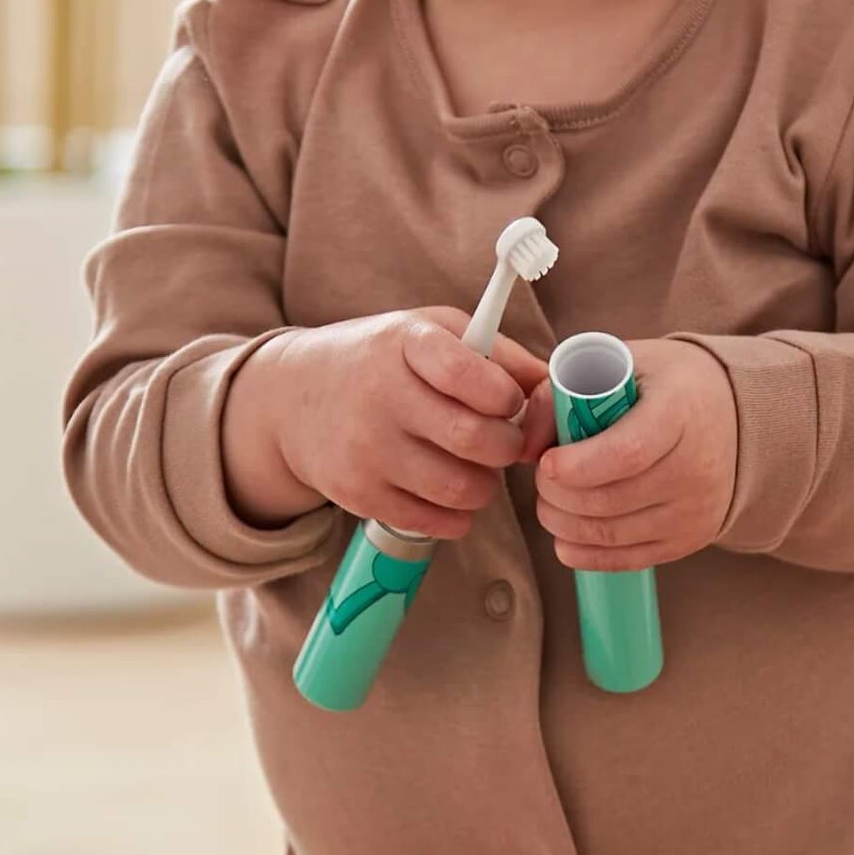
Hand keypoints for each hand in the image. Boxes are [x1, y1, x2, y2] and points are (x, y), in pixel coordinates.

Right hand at [223, 307, 546, 535]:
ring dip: (487, 484)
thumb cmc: (384, 359)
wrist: (292, 399)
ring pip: (461, 488)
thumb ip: (499, 355)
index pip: (469, 372)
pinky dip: (460, 514)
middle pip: (475, 439)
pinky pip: (435, 521)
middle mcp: (380, 395)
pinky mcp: (358, 495)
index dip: (506, 395)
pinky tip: (453, 490)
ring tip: (478, 465)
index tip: (509, 401)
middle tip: (505, 441)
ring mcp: (366, 449)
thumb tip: (560, 388)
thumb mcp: (433, 332)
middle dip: (507, 447)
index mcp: (405, 343)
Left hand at [520, 339, 737, 570]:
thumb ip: (561, 392)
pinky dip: (585, 553)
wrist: (733, 417)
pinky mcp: (689, 539)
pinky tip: (565, 535)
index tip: (546, 462)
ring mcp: (695, 510)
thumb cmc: (665, 384)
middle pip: (611, 499)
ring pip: (612, 533)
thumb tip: (526, 445)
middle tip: (541, 478)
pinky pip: (627, 559)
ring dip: (564, 523)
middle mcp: (695, 467)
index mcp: (680, 412)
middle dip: (558, 495)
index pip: (626, 453)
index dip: (577, 465)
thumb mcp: (618, 363)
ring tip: (549, 502)